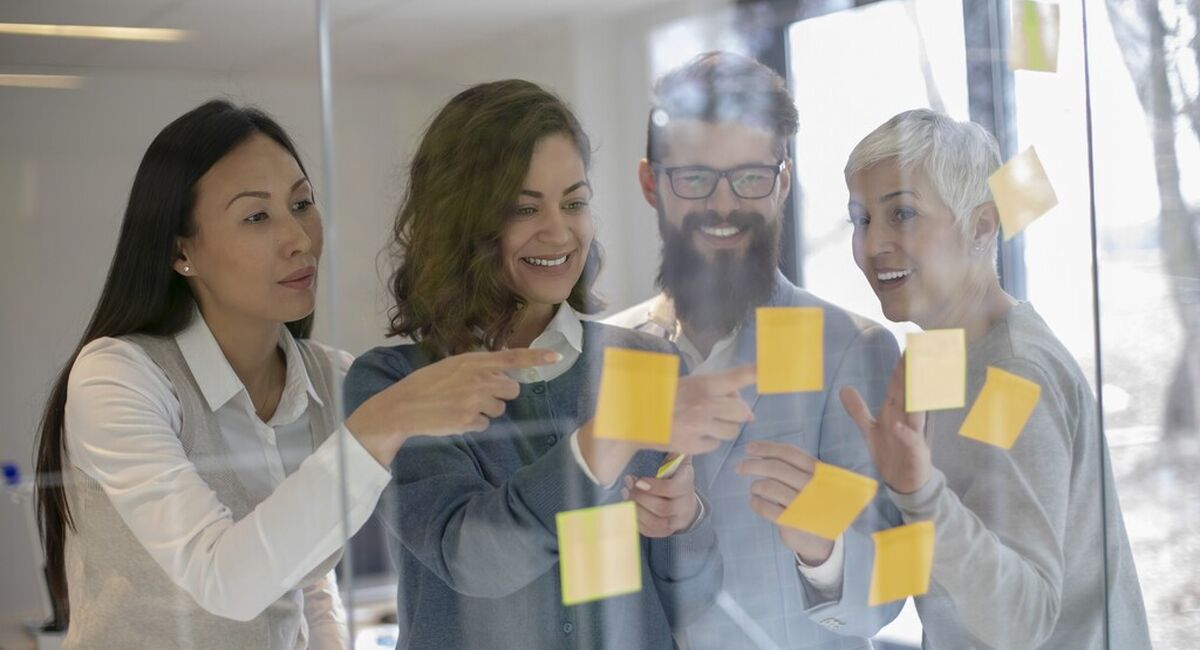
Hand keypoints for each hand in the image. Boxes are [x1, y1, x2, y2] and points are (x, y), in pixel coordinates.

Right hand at [346, 347, 560, 464]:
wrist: (403, 407)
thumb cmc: (427, 385)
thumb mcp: (451, 366)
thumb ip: (477, 368)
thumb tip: (504, 374)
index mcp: (473, 361)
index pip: (512, 357)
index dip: (537, 356)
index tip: (558, 356)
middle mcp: (477, 378)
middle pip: (512, 390)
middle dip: (500, 395)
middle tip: (477, 396)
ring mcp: (474, 400)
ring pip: (499, 410)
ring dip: (485, 411)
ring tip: (460, 407)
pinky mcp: (469, 420)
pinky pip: (485, 425)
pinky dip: (473, 424)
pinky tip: (454, 418)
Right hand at [577, 364, 755, 483]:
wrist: (635, 421)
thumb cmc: (664, 398)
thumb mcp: (689, 385)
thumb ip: (718, 393)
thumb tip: (748, 412)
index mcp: (703, 385)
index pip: (736, 378)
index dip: (756, 373)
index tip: (771, 368)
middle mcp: (704, 406)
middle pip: (742, 412)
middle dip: (738, 413)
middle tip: (723, 412)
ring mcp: (700, 427)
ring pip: (731, 431)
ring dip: (724, 428)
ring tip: (704, 422)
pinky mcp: (694, 445)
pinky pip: (715, 444)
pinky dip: (709, 440)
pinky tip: (693, 433)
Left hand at [622, 457, 700, 537]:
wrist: (687, 503)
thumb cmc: (676, 477)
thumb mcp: (678, 462)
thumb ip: (673, 452)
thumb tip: (664, 431)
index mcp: (687, 485)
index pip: (673, 489)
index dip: (655, 486)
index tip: (638, 480)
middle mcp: (685, 505)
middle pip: (661, 507)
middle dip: (640, 497)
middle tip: (627, 486)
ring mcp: (677, 521)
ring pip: (656, 522)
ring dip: (637, 510)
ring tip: (626, 496)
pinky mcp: (668, 531)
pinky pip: (651, 531)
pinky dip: (637, 522)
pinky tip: (628, 509)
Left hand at [737, 441, 833, 564]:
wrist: (822, 540)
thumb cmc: (812, 502)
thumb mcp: (811, 481)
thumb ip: (792, 465)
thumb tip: (758, 449)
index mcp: (818, 472)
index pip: (789, 453)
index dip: (766, 448)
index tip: (749, 447)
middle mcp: (813, 486)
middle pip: (776, 468)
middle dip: (753, 465)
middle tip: (739, 467)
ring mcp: (804, 505)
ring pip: (769, 487)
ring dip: (756, 485)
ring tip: (754, 488)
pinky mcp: (793, 522)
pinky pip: (766, 508)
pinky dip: (756, 502)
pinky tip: (754, 501)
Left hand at [839, 356, 930, 494]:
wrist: (904, 482)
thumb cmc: (891, 453)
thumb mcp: (870, 430)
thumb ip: (858, 409)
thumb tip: (843, 388)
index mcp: (895, 411)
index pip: (898, 384)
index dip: (902, 365)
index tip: (909, 344)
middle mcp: (906, 418)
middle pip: (909, 391)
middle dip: (914, 370)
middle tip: (921, 348)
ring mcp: (912, 434)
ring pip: (915, 410)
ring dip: (916, 393)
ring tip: (916, 375)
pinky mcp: (915, 452)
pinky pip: (909, 440)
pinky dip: (904, 432)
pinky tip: (897, 424)